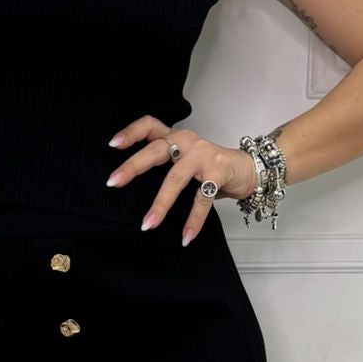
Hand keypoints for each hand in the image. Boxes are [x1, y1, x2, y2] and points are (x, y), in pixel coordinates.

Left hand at [104, 116, 258, 245]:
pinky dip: (193, 220)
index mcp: (176, 138)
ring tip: (148, 224)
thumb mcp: (185, 159)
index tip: (113, 144)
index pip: (150, 125)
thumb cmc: (212, 167)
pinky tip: (186, 236)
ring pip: (175, 178)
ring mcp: (203, 156)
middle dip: (133, 166)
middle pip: (156, 150)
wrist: (249, 169)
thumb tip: (134, 187)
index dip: (131, 132)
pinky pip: (202, 199)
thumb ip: (165, 164)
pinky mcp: (218, 172)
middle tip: (114, 182)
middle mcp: (187, 142)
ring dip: (160, 203)